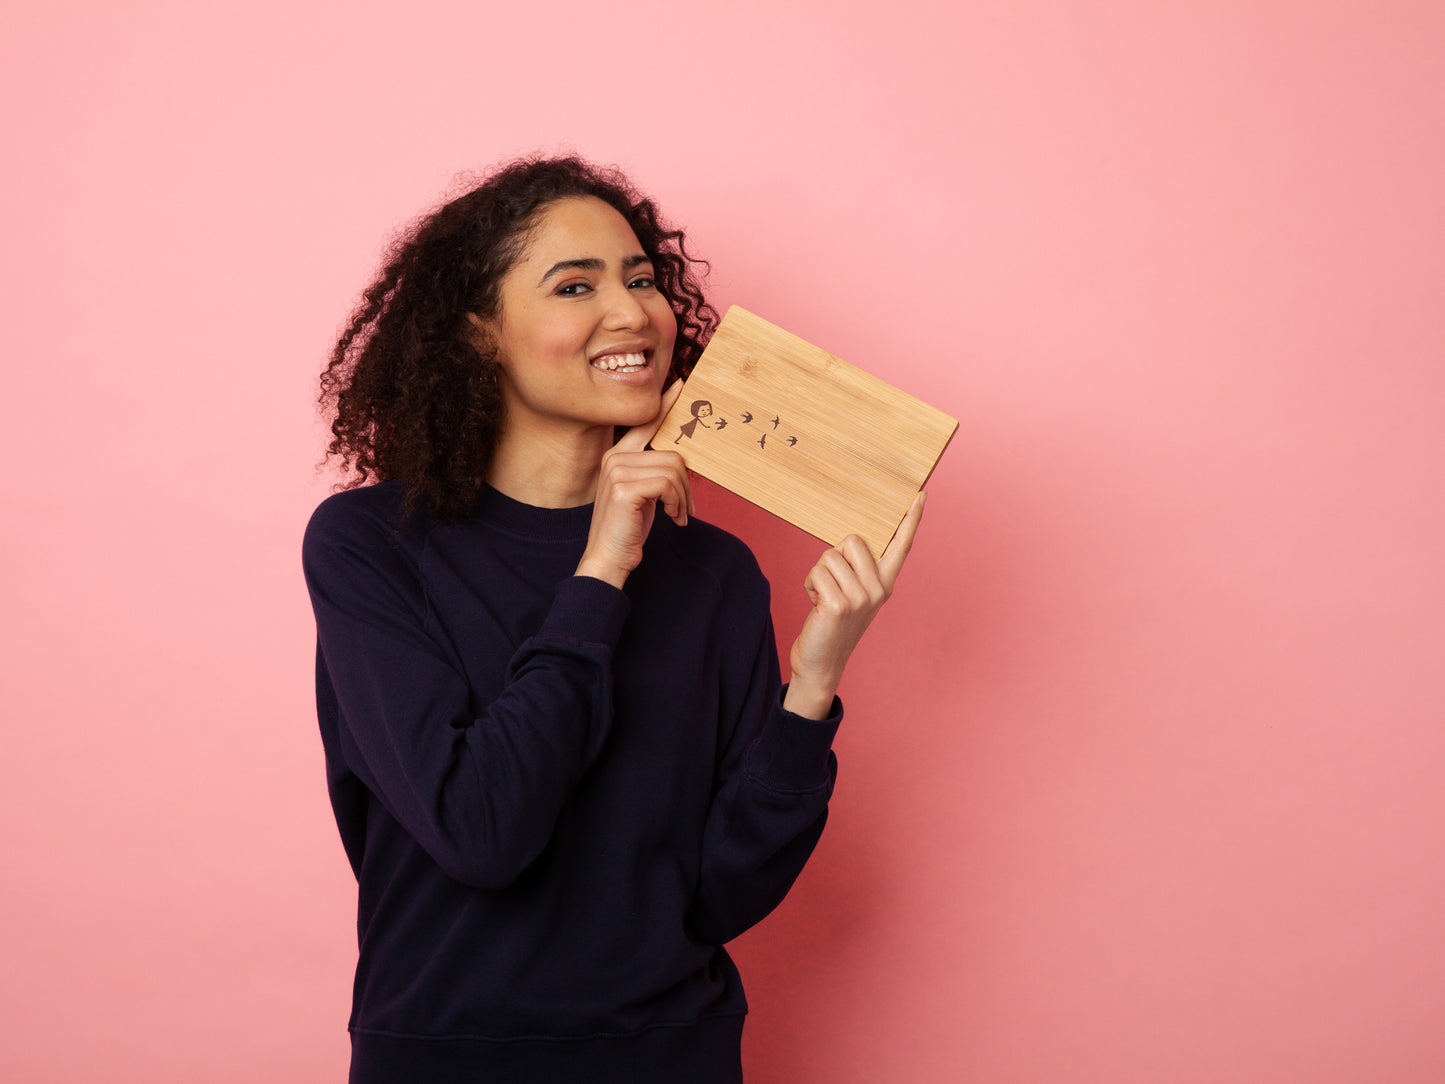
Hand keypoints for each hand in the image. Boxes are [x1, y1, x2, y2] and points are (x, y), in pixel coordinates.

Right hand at [574, 382, 694, 588]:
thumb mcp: (643, 494)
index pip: (643, 423)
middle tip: (685, 509)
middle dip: (686, 485)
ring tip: (678, 516)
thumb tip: (680, 459)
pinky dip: (677, 503)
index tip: (681, 386)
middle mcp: (614, 457)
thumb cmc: (628, 529)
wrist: (608, 558)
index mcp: (617, 455)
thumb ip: (653, 472)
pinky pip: (668, 484)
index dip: (664, 405)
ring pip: (673, 469)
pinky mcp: (624, 487)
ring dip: (683, 497)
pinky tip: (672, 518)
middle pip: (672, 454)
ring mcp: (617, 470)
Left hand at [782, 492, 925, 718]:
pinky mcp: (841, 604)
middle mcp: (878, 589)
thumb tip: (848, 543)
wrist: (821, 662)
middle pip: (853, 540)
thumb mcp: (852, 595)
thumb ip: (857, 571)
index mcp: (885, 584)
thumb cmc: (832, 624)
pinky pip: (817, 571)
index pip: (901, 546)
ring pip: (829, 556)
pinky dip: (809, 585)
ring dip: (817, 575)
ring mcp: (861, 598)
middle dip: (834, 556)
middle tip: (833, 586)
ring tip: (823, 598)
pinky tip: (816, 606)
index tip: (919, 496)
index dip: (911, 520)